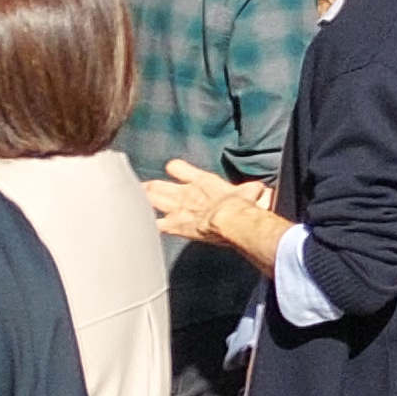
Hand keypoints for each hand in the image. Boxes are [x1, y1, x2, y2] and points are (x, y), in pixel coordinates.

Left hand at [151, 162, 281, 264]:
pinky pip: (155, 224)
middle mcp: (186, 192)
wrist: (232, 218)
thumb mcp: (251, 191)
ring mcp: (177, 208)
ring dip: (143, 200)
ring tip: (132, 200)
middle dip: (151, 187)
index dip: (175, 169)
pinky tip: (138, 226)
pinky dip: (146, 225)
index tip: (172, 169)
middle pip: (160, 186)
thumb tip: (264, 191)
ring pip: (152, 200)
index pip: (179, 169)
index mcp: (202, 181)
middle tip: (141, 187)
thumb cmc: (242, 204)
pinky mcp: (174, 225)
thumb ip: (253, 190)